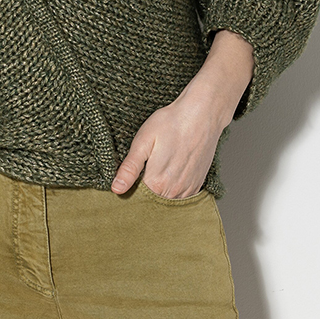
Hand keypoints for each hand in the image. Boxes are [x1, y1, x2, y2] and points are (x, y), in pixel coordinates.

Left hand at [110, 29, 253, 198]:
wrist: (202, 114)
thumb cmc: (171, 123)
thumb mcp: (143, 141)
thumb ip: (130, 168)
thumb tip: (116, 189)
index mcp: (157, 183)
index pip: (136, 200)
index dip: (127, 194)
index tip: (122, 185)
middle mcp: (174, 191)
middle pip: (151, 205)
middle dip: (141, 198)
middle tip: (137, 178)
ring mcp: (187, 189)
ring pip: (166, 203)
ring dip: (157, 197)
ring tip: (153, 175)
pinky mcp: (197, 184)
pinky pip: (180, 198)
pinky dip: (171, 193)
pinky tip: (166, 178)